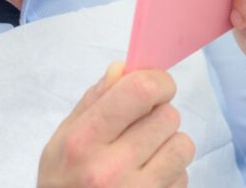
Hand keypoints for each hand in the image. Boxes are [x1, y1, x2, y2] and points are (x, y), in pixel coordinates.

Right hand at [38, 61, 194, 187]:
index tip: (155, 88)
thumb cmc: (62, 181)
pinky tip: (148, 180)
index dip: (157, 81)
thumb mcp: (61, 140)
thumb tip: (122, 68)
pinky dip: (171, 174)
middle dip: (159, 116)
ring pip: (183, 145)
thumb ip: (92, 102)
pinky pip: (184, 176)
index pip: (141, 91)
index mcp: (84, 141)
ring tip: (146, 155)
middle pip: (168, 116)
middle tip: (141, 128)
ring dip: (169, 145)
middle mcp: (110, 168)